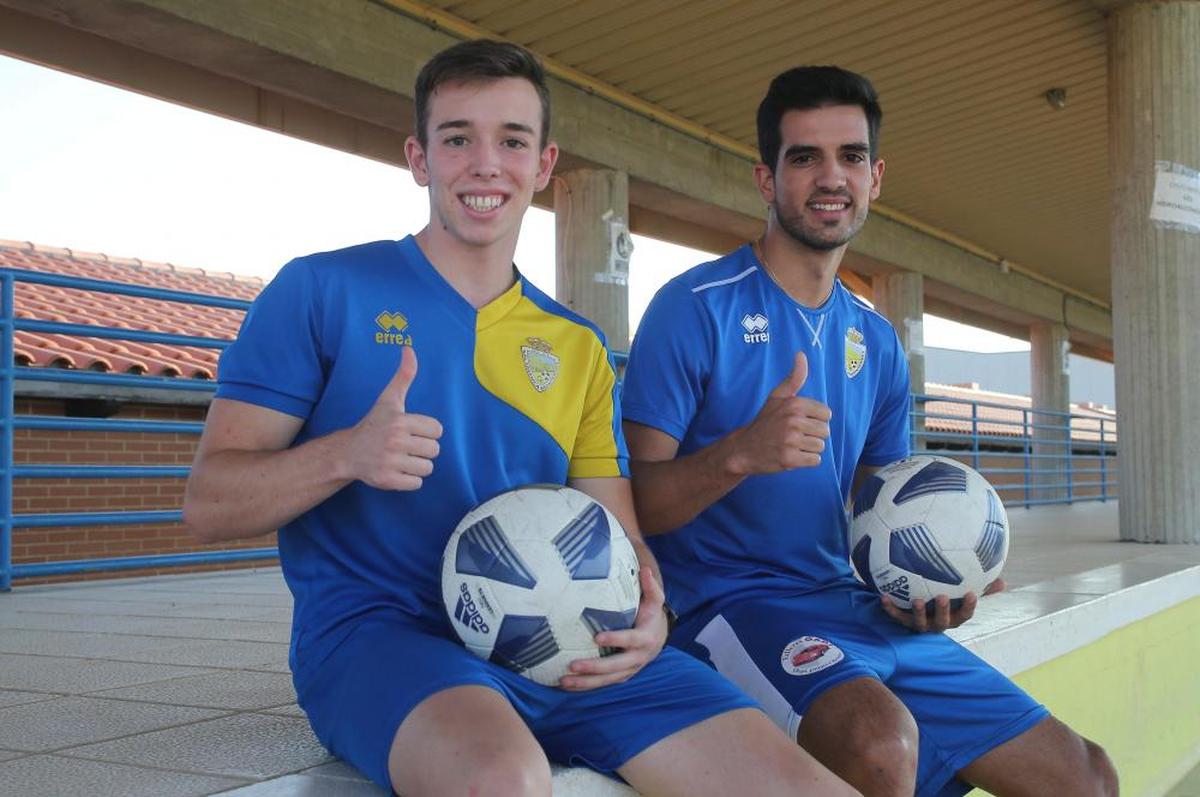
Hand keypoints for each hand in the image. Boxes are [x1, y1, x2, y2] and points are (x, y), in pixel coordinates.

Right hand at [345, 345, 442, 490]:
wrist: (348, 452)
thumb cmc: (374, 425)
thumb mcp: (389, 399)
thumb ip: (403, 376)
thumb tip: (409, 348)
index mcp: (399, 420)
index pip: (437, 430)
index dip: (426, 431)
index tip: (410, 431)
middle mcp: (395, 441)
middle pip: (434, 450)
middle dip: (422, 449)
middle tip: (405, 446)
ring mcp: (390, 462)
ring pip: (427, 468)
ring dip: (417, 465)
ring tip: (401, 458)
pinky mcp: (387, 480)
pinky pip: (416, 483)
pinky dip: (409, 480)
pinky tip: (396, 470)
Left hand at [559, 567, 667, 689]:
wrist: (658, 638)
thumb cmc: (651, 615)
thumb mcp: (655, 601)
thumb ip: (650, 587)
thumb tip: (644, 570)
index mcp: (645, 639)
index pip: (630, 640)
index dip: (616, 640)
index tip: (597, 637)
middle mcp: (637, 658)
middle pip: (615, 666)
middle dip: (594, 667)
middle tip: (572, 665)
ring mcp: (629, 670)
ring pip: (607, 680)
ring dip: (585, 682)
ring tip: (563, 681)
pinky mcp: (620, 677)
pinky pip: (603, 683)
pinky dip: (586, 686)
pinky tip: (566, 685)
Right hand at [727, 352, 831, 475]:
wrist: (744, 449)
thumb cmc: (765, 421)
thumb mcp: (777, 397)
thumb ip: (794, 377)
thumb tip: (801, 354)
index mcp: (794, 404)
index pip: (826, 414)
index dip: (814, 420)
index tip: (798, 422)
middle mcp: (793, 421)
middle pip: (825, 431)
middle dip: (812, 435)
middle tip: (793, 435)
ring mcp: (791, 441)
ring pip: (820, 446)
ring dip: (808, 448)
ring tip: (791, 445)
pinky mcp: (790, 459)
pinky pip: (815, 461)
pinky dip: (805, 461)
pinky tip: (791, 455)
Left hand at [880, 578, 1005, 631]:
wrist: (914, 604)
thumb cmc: (944, 596)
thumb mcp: (961, 592)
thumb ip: (980, 587)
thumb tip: (1003, 581)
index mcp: (952, 617)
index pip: (964, 615)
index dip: (969, 607)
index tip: (972, 593)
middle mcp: (936, 623)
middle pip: (942, 622)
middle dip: (943, 611)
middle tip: (943, 597)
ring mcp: (919, 624)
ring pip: (919, 623)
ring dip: (917, 612)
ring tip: (917, 600)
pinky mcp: (902, 620)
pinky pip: (896, 616)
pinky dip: (890, 609)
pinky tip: (883, 597)